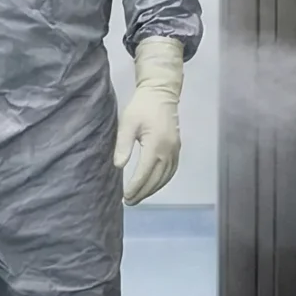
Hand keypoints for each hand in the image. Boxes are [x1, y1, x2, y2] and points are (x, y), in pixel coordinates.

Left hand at [113, 37, 186, 203]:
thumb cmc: (141, 107)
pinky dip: (162, 181)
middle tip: (129, 202)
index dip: (134, 187)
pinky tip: (153, 186)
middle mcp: (168, 151)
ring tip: (139, 197)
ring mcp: (175, 150)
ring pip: (165, 177)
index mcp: (156, 145)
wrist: (161, 93)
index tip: (124, 197)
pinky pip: (171, 171)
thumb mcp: (128, 123)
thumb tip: (118, 166)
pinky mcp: (177, 148)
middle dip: (142, 193)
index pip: (144, 173)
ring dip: (152, 189)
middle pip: (156, 179)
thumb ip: (123, 145)